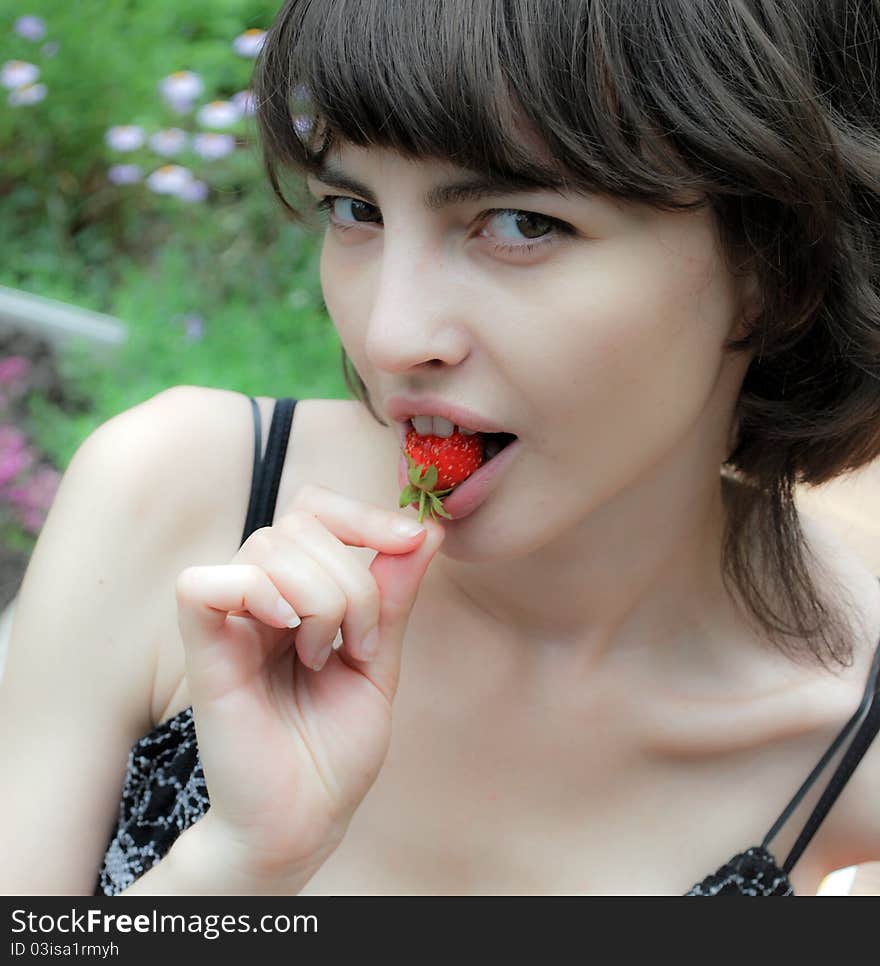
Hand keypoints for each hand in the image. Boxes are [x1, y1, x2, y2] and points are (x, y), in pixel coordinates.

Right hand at [174, 483, 444, 885]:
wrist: (305, 819)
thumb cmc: (335, 748)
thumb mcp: (380, 662)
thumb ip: (393, 596)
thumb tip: (426, 529)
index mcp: (298, 594)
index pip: (315, 509)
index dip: (363, 513)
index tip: (413, 540)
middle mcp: (260, 598)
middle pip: (300, 525)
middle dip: (353, 579)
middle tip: (359, 645)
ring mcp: (229, 621)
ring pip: (268, 547)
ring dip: (323, 599)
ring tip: (325, 656)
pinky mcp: (202, 651)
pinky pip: (205, 584)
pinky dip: (257, 594)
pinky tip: (287, 634)